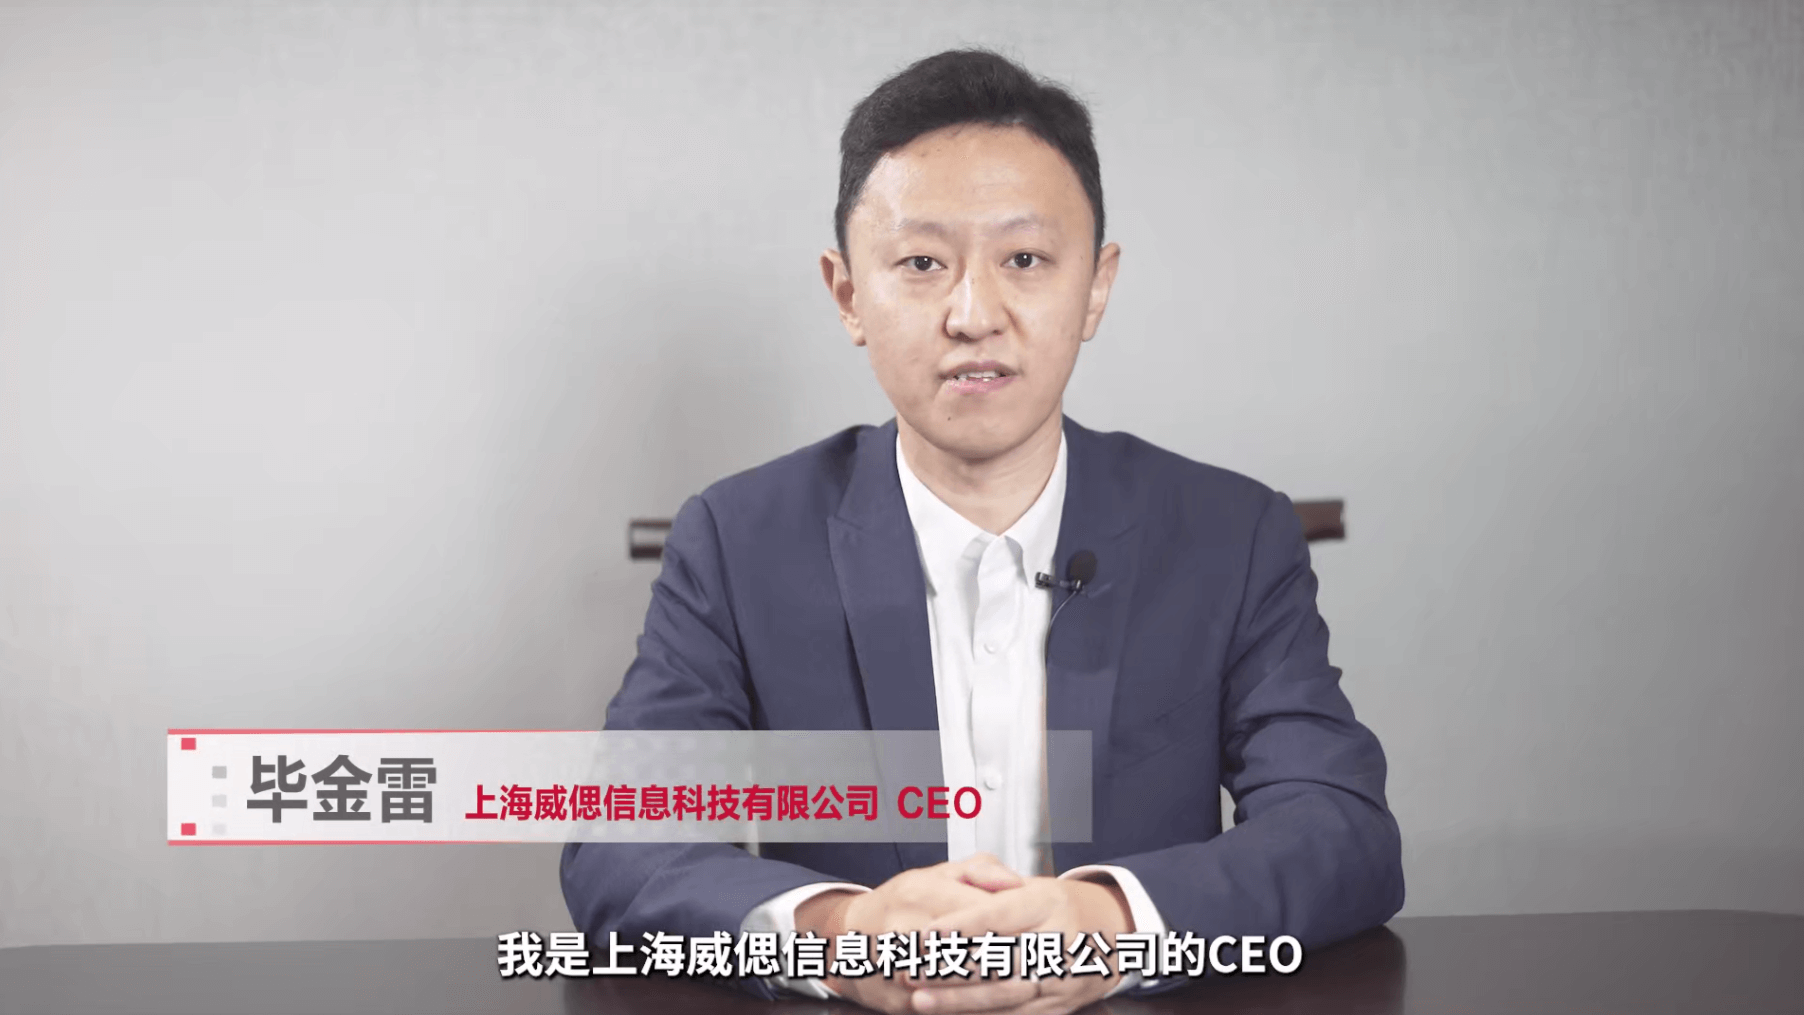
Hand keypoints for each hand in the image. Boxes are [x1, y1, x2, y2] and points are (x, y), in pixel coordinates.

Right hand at [796, 853, 1037, 1013]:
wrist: (846, 936)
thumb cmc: (903, 901)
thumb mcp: (938, 873)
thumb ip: (981, 871)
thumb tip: (1017, 882)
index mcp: (921, 891)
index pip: (981, 910)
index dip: (1016, 923)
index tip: (1046, 930)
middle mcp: (906, 926)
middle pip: (972, 948)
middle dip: (1013, 957)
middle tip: (1049, 963)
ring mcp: (898, 966)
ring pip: (957, 981)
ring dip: (996, 987)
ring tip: (1031, 987)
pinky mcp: (895, 999)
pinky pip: (939, 1008)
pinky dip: (970, 1009)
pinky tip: (997, 1008)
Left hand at [911, 876, 1133, 1014]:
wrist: (1111, 938)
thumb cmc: (1055, 907)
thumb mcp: (1031, 883)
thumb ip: (992, 880)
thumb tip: (957, 882)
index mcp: (1048, 903)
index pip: (1000, 915)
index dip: (961, 926)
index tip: (926, 933)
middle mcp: (1059, 941)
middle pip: (999, 959)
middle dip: (949, 968)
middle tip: (909, 970)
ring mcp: (1062, 978)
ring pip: (1005, 993)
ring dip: (959, 1000)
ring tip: (920, 1000)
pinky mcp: (1058, 1007)